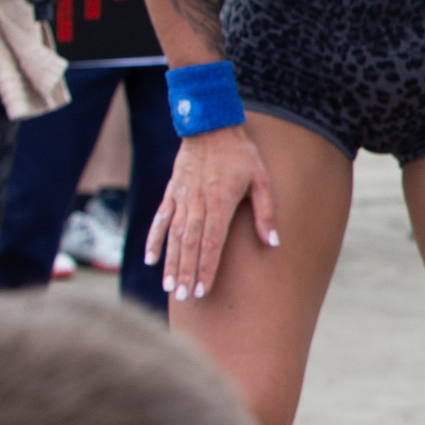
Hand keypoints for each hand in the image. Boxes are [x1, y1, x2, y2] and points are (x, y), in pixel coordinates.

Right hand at [145, 124, 278, 300]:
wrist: (210, 128)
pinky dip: (154, 239)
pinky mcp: (171, 194)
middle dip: (186, 273)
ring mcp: (180, 200)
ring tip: (169, 287)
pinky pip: (160, 220)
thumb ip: (266, 212)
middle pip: (189, 246)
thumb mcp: (262, 179)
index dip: (206, 268)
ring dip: (171, 263)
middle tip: (185, 297)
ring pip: (173, 237)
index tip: (204, 289)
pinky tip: (150, 259)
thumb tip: (274, 242)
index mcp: (219, 203)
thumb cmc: (241, 155)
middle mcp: (197, 204)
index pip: (211, 244)